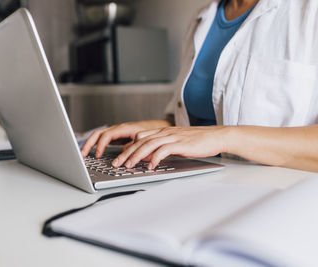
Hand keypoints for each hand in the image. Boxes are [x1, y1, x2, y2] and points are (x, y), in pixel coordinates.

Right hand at [81, 120, 171, 157]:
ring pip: (98, 136)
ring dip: (90, 144)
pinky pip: (103, 139)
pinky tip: (94, 153)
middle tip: (82, 154)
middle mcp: (118, 129)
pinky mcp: (117, 137)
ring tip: (84, 154)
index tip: (98, 155)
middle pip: (98, 134)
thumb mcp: (143, 139)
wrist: (158, 127)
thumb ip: (133, 145)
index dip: (100, 146)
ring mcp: (116, 132)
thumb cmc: (152, 132)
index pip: (106, 135)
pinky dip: (96, 145)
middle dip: (88, 144)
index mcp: (123, 128)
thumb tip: (124, 152)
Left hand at [111, 126, 227, 168]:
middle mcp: (164, 132)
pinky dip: (155, 158)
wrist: (216, 136)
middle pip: (140, 141)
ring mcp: (172, 137)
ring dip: (136, 156)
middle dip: (126, 153)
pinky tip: (151, 166)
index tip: (119, 158)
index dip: (128, 148)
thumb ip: (161, 148)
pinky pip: (164, 150)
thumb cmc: (197, 141)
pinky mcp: (180, 143)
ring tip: (129, 166)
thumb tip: (147, 157)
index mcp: (162, 131)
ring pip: (148, 144)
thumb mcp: (175, 143)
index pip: (139, 138)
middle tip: (117, 164)